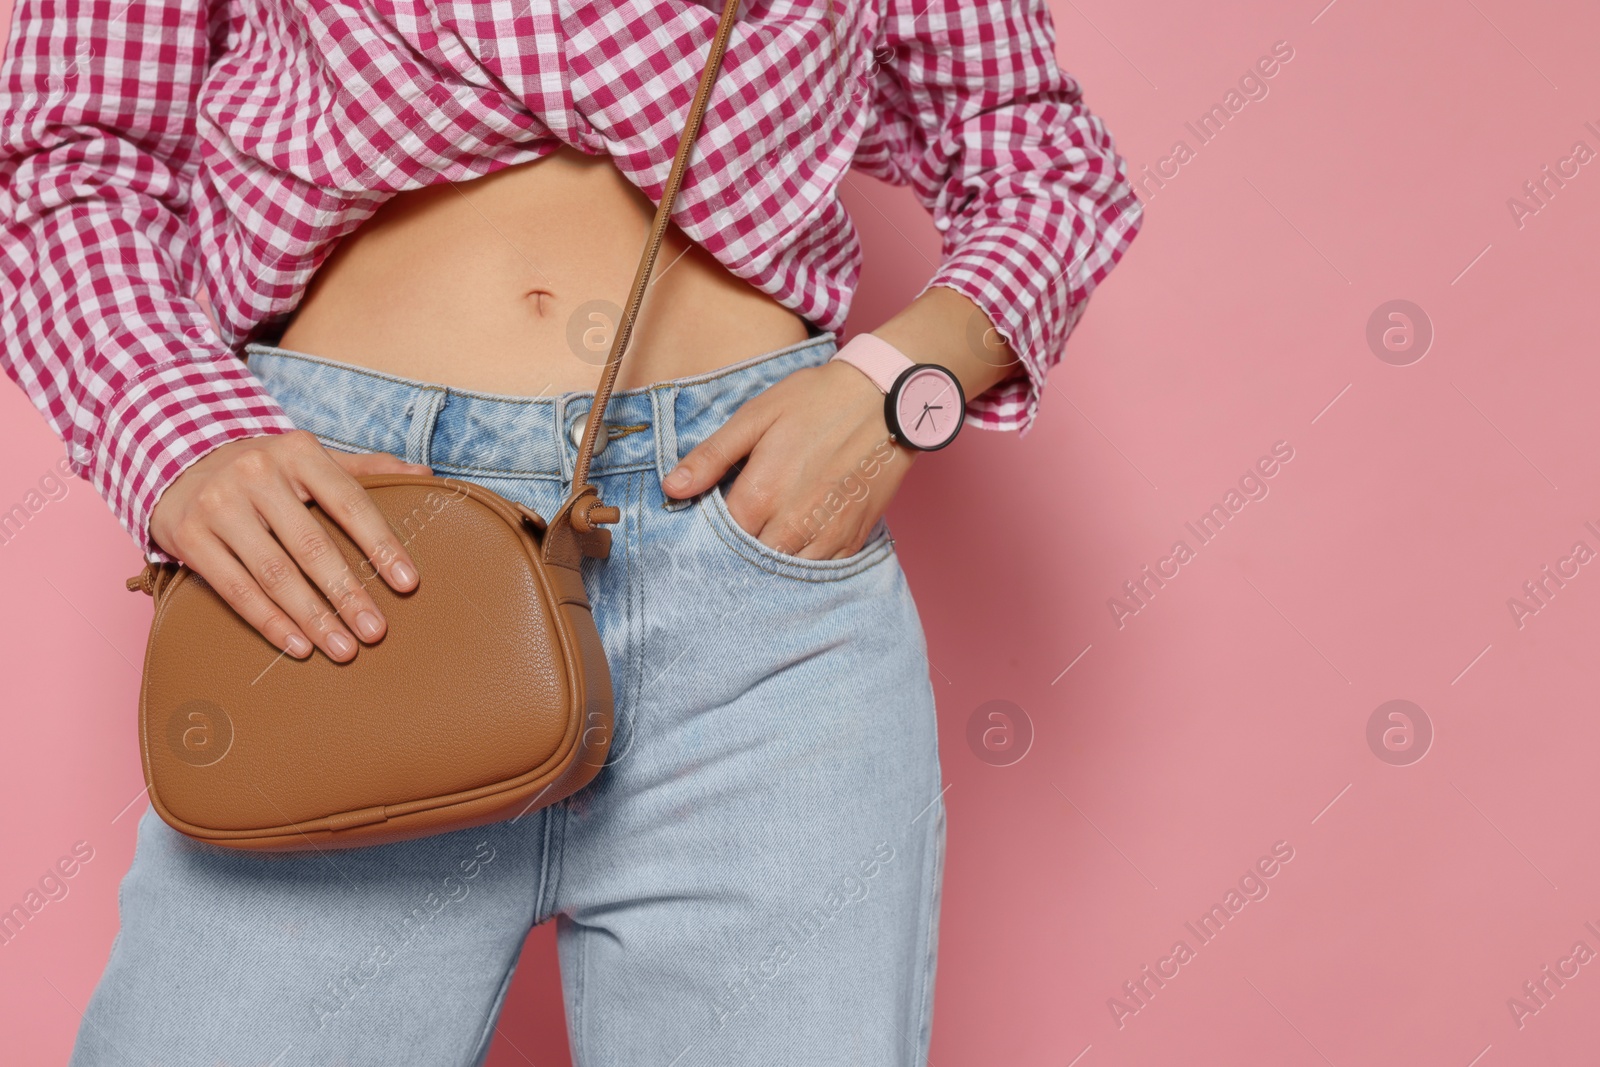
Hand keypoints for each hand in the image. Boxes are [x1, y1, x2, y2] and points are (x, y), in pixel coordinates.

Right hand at [148, 430, 431, 660]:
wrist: (179, 460)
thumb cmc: (267, 470)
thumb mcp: (310, 457)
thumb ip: (365, 469)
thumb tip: (424, 475)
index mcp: (298, 452)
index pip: (350, 502)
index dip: (381, 545)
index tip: (408, 583)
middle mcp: (256, 474)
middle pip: (312, 546)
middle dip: (347, 594)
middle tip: (376, 632)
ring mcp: (218, 504)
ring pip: (274, 573)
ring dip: (312, 618)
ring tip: (344, 649)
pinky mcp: (188, 535)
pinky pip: (235, 588)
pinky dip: (269, 621)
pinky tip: (298, 646)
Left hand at [661, 360, 914, 558]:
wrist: (887, 399)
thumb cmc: (816, 400)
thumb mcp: (756, 416)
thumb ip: (712, 455)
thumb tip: (671, 488)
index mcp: (760, 494)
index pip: (718, 538)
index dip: (708, 535)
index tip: (705, 526)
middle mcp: (791, 524)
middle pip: (748, 562)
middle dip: (736, 554)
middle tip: (733, 538)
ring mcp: (825, 536)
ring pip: (783, 574)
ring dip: (768, 565)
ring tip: (762, 544)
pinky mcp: (852, 539)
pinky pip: (819, 571)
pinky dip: (802, 565)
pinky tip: (794, 547)